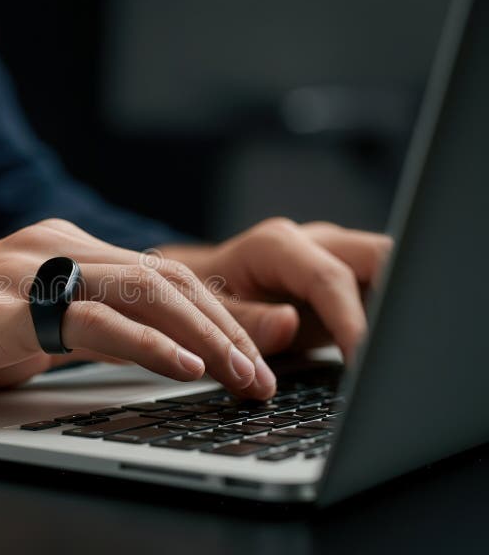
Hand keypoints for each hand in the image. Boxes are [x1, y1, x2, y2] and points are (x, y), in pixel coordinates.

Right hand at [0, 219, 277, 418]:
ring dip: (205, 337)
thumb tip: (148, 352)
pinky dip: (148, 343)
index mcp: (62, 249)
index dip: (217, 314)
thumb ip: (86, 330)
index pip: (160, 276)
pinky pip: (93, 320)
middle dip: (227, 328)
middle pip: (166, 279)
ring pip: (144, 293)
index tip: (254, 354)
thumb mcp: (31, 332)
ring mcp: (29, 270)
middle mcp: (53, 246)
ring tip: (245, 375)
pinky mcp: (5, 305)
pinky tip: (184, 365)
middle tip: (264, 373)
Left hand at [160, 218, 392, 361]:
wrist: (203, 286)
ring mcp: (334, 258)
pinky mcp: (347, 281)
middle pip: (380, 255)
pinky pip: (384, 291)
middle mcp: (313, 243)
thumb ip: (244, 320)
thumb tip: (288, 323)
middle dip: (398, 298)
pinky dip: (391, 318)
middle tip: (399, 352)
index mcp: (275, 245)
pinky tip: (391, 352)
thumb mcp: (208, 311)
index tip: (363, 360)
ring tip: (402, 353)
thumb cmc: (202, 298)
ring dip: (400, 307)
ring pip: (392, 268)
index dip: (352, 321)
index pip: (330, 278)